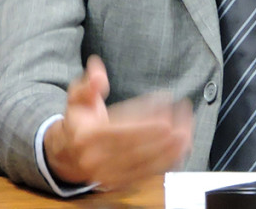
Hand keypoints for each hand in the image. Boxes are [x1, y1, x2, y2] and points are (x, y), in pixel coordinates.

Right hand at [43, 55, 193, 189]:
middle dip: (163, 136)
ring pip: (145, 164)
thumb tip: (97, 72)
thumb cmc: (78, 121)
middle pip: (136, 150)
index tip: (166, 121)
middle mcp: (96, 160)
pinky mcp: (120, 182)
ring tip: (188, 131)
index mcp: (86, 137)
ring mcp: (108, 175)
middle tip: (185, 120)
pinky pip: (146, 173)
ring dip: (170, 149)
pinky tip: (181, 148)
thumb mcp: (76, 97)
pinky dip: (166, 161)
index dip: (143, 129)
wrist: (67, 154)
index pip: (119, 134)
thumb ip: (87, 84)